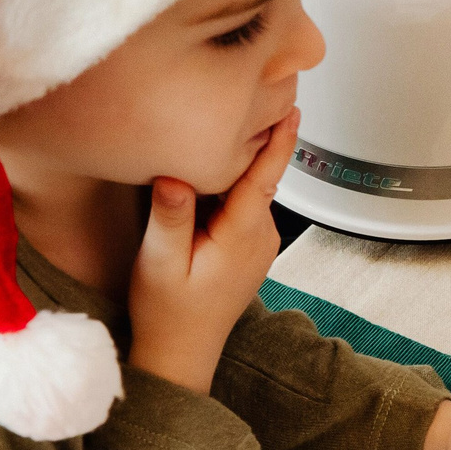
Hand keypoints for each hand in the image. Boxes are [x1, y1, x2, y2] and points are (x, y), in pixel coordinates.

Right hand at [128, 109, 298, 392]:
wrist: (181, 353)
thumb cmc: (168, 313)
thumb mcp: (160, 263)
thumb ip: (170, 217)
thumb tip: (176, 175)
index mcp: (242, 234)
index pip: (264, 176)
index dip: (278, 140)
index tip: (289, 106)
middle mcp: (260, 236)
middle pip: (257, 175)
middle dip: (250, 139)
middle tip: (241, 96)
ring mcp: (259, 242)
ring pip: (248, 188)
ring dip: (235, 163)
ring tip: (216, 126)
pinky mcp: (249, 246)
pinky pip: (242, 204)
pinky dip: (228, 185)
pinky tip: (204, 174)